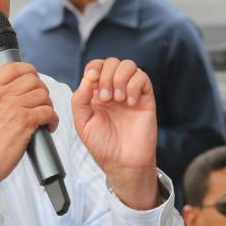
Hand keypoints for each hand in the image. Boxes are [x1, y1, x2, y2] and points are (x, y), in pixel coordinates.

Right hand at [0, 62, 58, 197]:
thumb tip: (16, 89)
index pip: (12, 67)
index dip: (28, 72)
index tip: (33, 82)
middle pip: (32, 79)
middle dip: (42, 90)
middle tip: (41, 103)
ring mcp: (12, 107)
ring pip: (43, 94)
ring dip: (49, 106)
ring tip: (45, 117)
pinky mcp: (24, 121)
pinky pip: (49, 112)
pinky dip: (53, 119)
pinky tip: (49, 126)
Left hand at [71, 58, 159, 209]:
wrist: (123, 163)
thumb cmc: (102, 145)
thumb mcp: (82, 123)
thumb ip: (80, 100)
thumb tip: (87, 79)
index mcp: (96, 93)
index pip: (95, 67)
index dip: (94, 67)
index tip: (92, 80)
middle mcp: (113, 89)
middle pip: (111, 62)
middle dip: (107, 76)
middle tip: (106, 99)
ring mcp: (129, 92)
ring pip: (128, 65)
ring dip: (120, 78)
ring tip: (118, 100)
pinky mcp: (145, 98)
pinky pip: (143, 77)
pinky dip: (134, 86)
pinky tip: (130, 103)